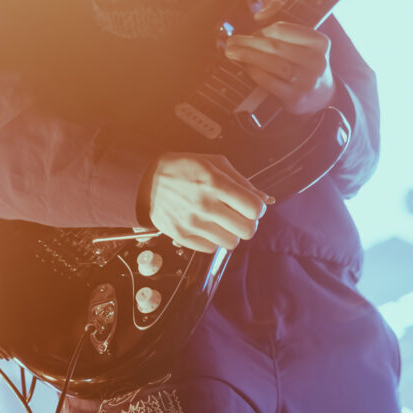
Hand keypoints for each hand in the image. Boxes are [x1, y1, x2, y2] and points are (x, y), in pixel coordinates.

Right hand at [143, 153, 270, 252]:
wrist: (146, 181)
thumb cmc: (183, 169)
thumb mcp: (214, 164)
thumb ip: (242, 182)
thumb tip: (265, 199)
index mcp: (215, 183)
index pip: (254, 209)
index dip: (258, 208)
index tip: (251, 205)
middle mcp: (205, 205)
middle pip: (247, 230)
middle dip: (248, 223)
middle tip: (239, 216)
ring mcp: (193, 223)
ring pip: (231, 243)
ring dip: (230, 232)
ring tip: (220, 220)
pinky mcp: (182, 236)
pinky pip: (211, 248)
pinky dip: (212, 239)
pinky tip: (206, 226)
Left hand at [224, 21, 335, 114]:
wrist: (319, 96)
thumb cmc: (303, 61)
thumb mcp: (301, 39)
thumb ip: (281, 16)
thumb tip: (259, 15)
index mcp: (319, 42)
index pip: (284, 29)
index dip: (263, 30)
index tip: (252, 32)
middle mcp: (316, 61)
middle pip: (276, 47)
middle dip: (250, 43)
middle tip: (232, 42)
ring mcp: (307, 81)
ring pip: (273, 64)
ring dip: (249, 56)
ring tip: (233, 53)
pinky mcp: (296, 97)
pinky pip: (270, 82)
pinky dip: (255, 73)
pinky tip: (247, 67)